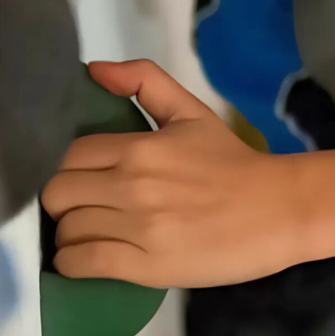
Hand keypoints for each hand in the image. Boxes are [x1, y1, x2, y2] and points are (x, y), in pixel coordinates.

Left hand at [40, 60, 304, 287]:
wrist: (276, 209)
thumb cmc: (232, 162)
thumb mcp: (191, 112)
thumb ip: (143, 81)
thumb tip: (92, 68)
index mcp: (140, 147)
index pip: (71, 155)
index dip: (67, 167)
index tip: (78, 177)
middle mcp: (132, 185)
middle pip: (59, 193)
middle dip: (61, 200)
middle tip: (78, 205)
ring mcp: (138, 228)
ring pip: (67, 230)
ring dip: (68, 233)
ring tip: (85, 233)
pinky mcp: (145, 267)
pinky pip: (83, 263)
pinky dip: (72, 263)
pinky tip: (82, 259)